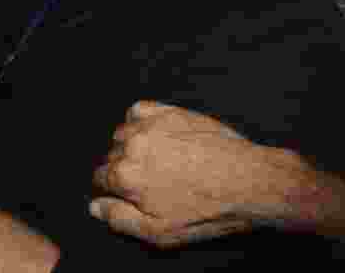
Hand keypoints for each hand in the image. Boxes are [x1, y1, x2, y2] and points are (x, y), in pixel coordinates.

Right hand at [91, 101, 276, 247]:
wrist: (250, 182)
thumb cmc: (208, 211)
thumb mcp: (160, 233)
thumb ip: (119, 219)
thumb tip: (94, 206)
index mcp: (125, 176)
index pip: (100, 179)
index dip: (113, 189)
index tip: (130, 194)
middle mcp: (131, 146)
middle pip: (111, 156)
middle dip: (123, 169)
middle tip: (150, 182)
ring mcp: (150, 126)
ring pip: (122, 134)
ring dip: (131, 146)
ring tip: (157, 161)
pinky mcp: (168, 112)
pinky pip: (138, 111)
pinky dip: (140, 122)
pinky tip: (156, 136)